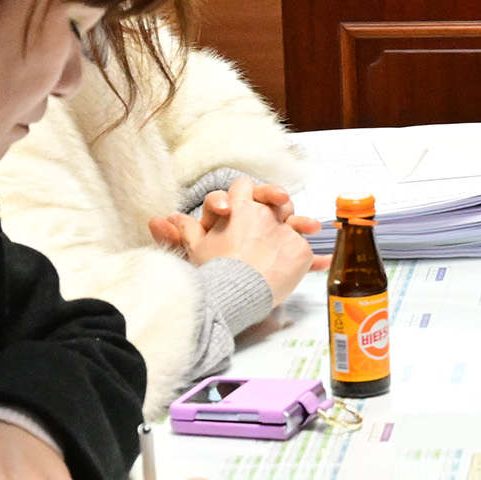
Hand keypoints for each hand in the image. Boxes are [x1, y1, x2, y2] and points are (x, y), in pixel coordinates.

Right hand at [159, 176, 322, 308]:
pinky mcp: (300, 250)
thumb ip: (184, 230)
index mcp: (238, 208)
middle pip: (276, 198)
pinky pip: (309, 249)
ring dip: (300, 224)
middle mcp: (264, 214)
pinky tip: (322, 262)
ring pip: (296, 219)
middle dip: (277, 203)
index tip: (245, 204)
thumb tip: (158, 220)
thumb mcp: (195, 248)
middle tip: (280, 209)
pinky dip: (312, 256)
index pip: (243, 187)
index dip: (245, 194)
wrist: (234, 293)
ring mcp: (285, 231)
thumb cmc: (213, 271)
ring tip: (309, 228)